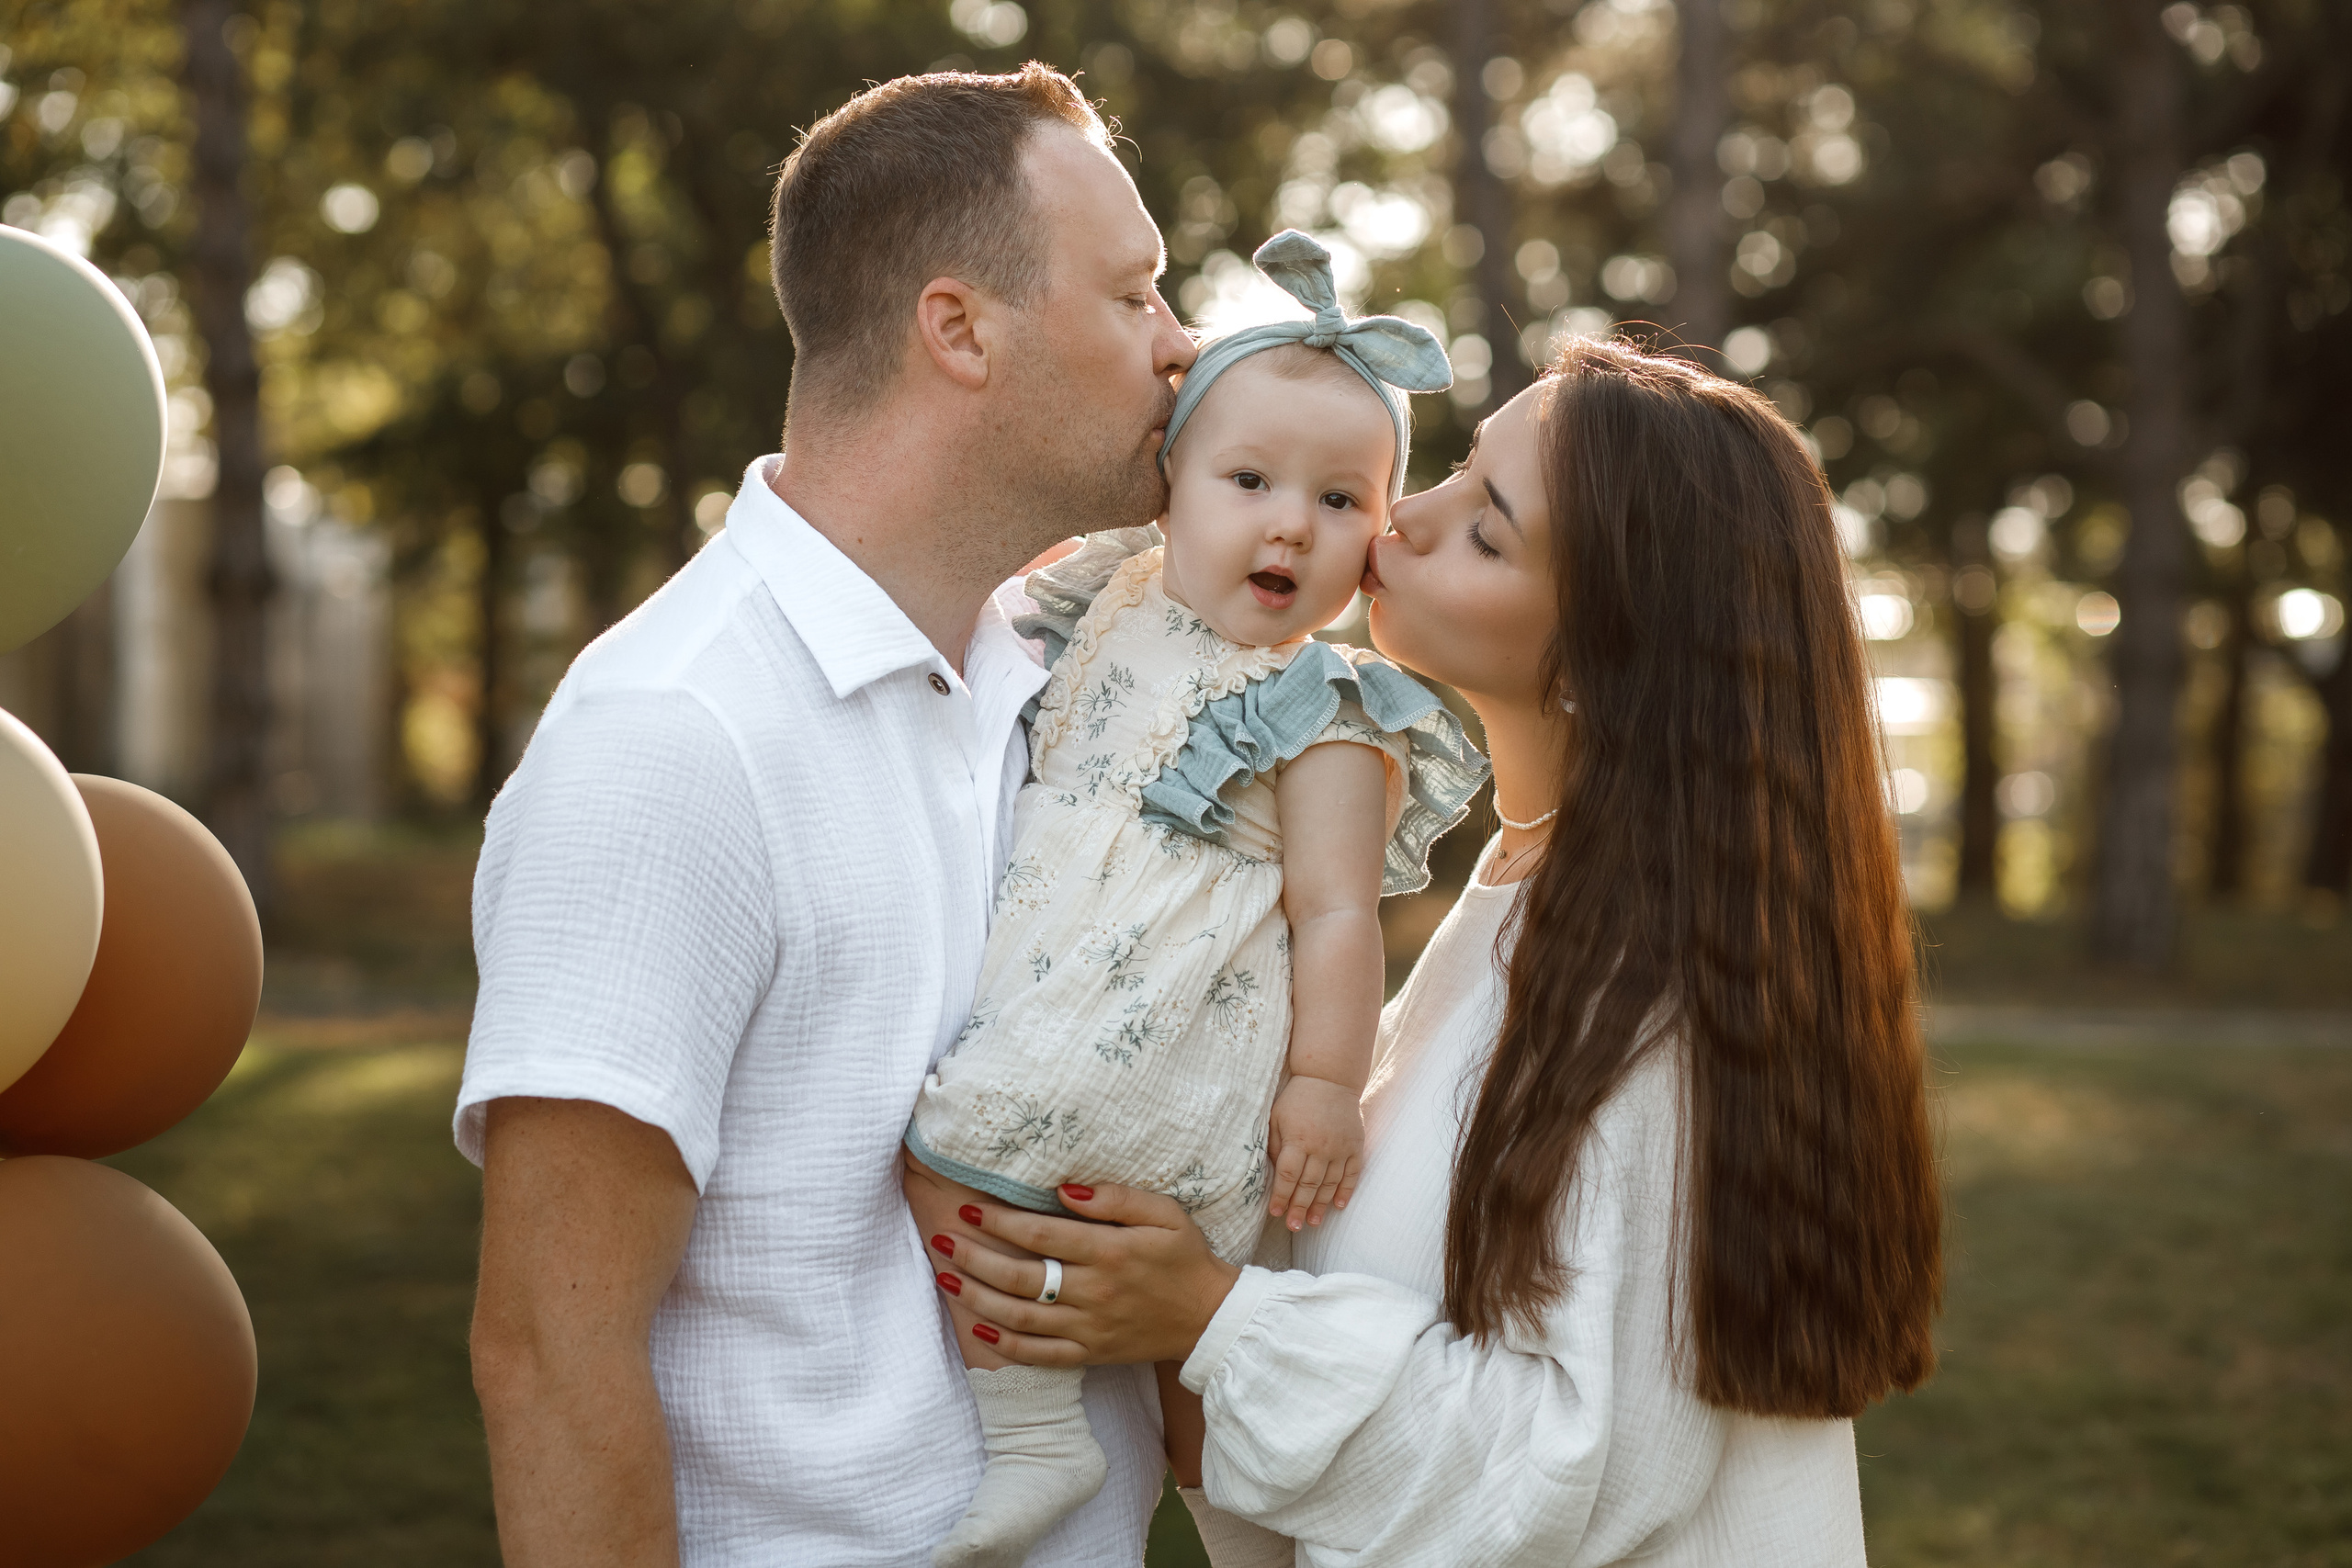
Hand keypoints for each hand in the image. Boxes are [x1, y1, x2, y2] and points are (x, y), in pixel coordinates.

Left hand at [930, 1184, 1240, 1368]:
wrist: (1209, 1319)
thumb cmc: (1185, 1257)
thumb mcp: (1163, 1213)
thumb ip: (1114, 1198)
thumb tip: (1064, 1189)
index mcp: (1110, 1252)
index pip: (1040, 1235)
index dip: (999, 1221)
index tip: (969, 1208)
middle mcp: (1094, 1292)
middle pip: (1020, 1277)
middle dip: (974, 1257)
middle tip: (941, 1240)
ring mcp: (1089, 1328)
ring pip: (1020, 1318)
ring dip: (977, 1298)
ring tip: (945, 1277)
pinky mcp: (1090, 1354)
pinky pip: (1040, 1355)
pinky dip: (1006, 1346)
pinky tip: (978, 1329)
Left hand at [1265, 1074, 1363, 1230]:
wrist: (1330, 1079)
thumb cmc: (1297, 1099)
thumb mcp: (1277, 1118)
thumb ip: (1275, 1146)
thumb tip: (1274, 1174)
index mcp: (1298, 1139)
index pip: (1288, 1176)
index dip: (1281, 1196)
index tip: (1275, 1213)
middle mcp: (1321, 1147)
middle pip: (1309, 1185)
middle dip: (1299, 1208)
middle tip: (1294, 1227)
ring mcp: (1341, 1148)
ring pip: (1331, 1184)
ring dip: (1321, 1205)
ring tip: (1313, 1222)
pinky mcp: (1355, 1145)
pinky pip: (1353, 1173)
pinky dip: (1347, 1191)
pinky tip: (1339, 1206)